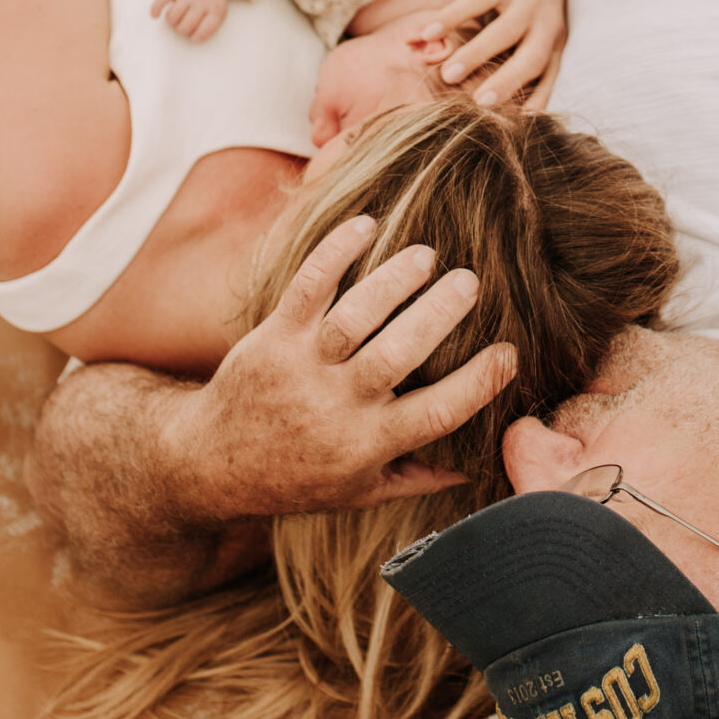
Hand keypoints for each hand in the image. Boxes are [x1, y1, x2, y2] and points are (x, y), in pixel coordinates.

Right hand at [151, 0, 229, 40]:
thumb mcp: (220, 11)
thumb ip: (210, 25)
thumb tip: (193, 38)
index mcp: (216, 9)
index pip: (204, 31)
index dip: (196, 37)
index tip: (193, 37)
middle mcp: (202, 0)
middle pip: (185, 26)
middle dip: (181, 30)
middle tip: (183, 25)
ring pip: (172, 16)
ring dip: (171, 22)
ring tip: (175, 19)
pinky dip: (156, 9)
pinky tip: (155, 15)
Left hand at [169, 218, 516, 521]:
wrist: (210, 464)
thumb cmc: (295, 478)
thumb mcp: (357, 493)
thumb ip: (416, 476)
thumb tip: (475, 468)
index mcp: (367, 444)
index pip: (435, 414)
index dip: (478, 383)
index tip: (508, 354)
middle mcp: (337, 405)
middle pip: (398, 354)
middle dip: (438, 314)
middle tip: (470, 282)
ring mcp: (302, 366)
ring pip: (354, 316)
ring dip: (393, 280)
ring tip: (427, 255)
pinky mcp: (273, 335)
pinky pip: (306, 287)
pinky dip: (335, 252)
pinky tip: (366, 226)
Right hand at [415, 0, 568, 107]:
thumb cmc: (533, 9)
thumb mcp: (535, 37)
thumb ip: (515, 65)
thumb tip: (484, 106)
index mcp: (555, 45)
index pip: (548, 80)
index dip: (535, 104)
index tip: (514, 129)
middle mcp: (548, 25)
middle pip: (531, 60)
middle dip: (505, 83)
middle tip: (478, 104)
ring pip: (503, 31)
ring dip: (475, 53)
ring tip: (446, 73)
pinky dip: (451, 17)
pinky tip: (428, 32)